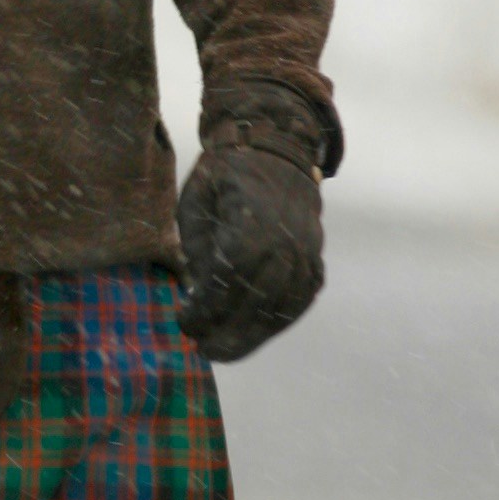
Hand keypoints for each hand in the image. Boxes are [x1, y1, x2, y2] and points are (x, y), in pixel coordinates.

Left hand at [175, 145, 323, 359]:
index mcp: (251, 229)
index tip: (183, 322)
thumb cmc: (226, 176)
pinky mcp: (315, 262)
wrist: (276, 149)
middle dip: (226, 335)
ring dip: (251, 337)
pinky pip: (298, 303)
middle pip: (254, 307)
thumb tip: (200, 294)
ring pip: (279, 312)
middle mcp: (284, 247)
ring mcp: (305, 256)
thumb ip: (199, 250)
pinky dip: (276, 323)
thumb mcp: (197, 203)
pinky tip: (255, 333)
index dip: (203, 312)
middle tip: (203, 350)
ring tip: (225, 350)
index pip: (225, 287)